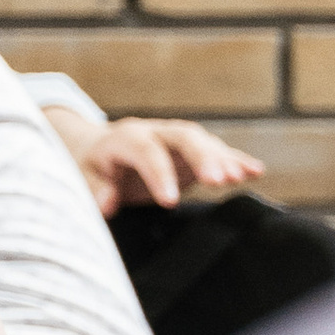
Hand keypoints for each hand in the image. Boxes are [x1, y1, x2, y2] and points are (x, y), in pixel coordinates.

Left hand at [52, 111, 261, 218]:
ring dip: (224, 159)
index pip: (145, 150)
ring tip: (241, 177)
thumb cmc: (90, 167)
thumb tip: (107, 204)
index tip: (171, 201)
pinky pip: (217, 152)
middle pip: (184, 137)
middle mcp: (155, 131)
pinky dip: (236, 160)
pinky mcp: (193, 151)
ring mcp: (177, 139)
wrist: (98, 149)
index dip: (158, 174)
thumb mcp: (80, 177)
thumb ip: (94, 189)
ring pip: (204, 142)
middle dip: (203, 157)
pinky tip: (254, 171)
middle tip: (219, 181)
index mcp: (125, 138)